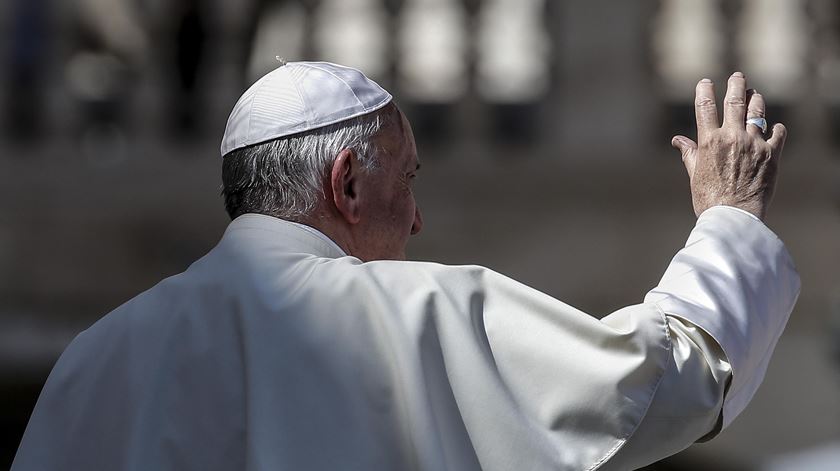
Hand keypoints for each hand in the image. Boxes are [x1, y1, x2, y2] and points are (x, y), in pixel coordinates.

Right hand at [671, 72, 786, 219]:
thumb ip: (689, 153)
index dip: (704, 90)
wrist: (733, 217)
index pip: (704, 107)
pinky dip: (776, 128)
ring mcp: (754, 144)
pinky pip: (777, 133)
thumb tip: (678, 140)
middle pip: (734, 101)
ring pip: (757, 112)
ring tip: (755, 95)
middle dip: (736, 85)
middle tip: (737, 77)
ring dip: (756, 100)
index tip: (705, 82)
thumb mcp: (694, 175)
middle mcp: (732, 138)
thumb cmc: (709, 199)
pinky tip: (775, 127)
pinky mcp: (771, 154)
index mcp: (709, 141)